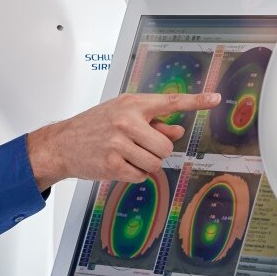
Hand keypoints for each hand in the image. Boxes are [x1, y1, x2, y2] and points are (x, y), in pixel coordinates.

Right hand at [25, 91, 220, 190]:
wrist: (61, 143)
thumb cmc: (94, 127)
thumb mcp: (122, 116)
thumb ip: (152, 122)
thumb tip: (177, 130)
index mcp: (132, 104)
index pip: (170, 101)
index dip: (196, 101)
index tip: (215, 99)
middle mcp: (126, 120)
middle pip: (166, 145)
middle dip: (157, 152)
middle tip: (139, 148)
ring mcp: (119, 143)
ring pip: (155, 163)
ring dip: (146, 165)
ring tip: (127, 156)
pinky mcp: (113, 164)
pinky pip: (141, 176)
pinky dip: (134, 175)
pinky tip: (119, 165)